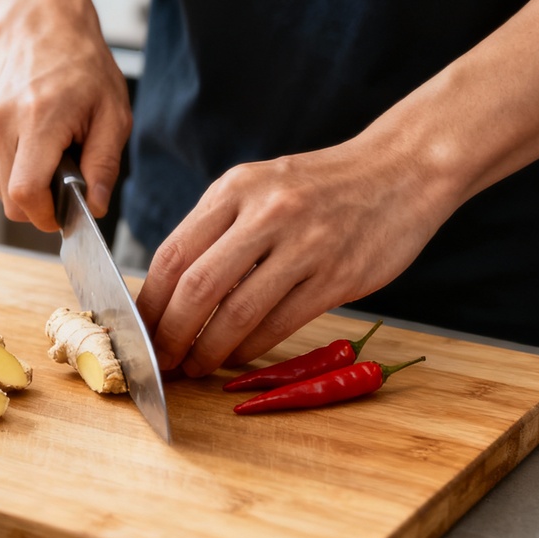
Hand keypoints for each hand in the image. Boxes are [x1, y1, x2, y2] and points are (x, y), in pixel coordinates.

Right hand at [0, 14, 131, 231]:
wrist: (41, 29)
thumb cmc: (81, 67)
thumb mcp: (112, 113)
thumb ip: (104, 164)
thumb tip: (95, 206)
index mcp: (38, 117)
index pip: (25, 192)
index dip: (45, 214)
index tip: (63, 212)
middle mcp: (0, 122)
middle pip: (11, 200)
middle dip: (41, 202)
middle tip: (65, 175)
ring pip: (0, 190)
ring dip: (26, 184)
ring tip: (48, 151)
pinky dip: (12, 170)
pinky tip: (29, 144)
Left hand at [136, 134, 455, 377]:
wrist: (403, 170)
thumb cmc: (322, 186)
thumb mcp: (260, 186)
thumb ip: (217, 228)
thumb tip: (167, 290)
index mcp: (236, 189)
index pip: (173, 254)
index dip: (148, 301)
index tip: (135, 329)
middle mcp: (267, 213)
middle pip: (196, 287)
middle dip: (169, 333)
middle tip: (159, 359)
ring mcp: (305, 245)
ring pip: (236, 312)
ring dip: (207, 350)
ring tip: (193, 367)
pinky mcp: (337, 276)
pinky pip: (279, 324)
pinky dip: (249, 348)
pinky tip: (235, 357)